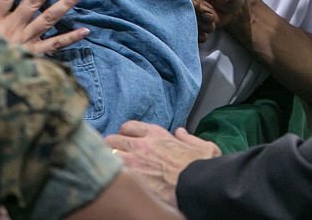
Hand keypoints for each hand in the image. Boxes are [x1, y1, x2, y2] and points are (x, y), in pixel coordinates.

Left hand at [104, 121, 220, 206]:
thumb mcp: (204, 147)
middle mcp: (141, 144)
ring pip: (108, 153)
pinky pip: (112, 171)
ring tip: (113, 168)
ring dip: (109, 160)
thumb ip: (189, 138)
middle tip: (115, 155)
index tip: (127, 141)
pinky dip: (112, 174)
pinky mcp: (131, 178)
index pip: (129, 126)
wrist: (197, 185)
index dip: (125, 133)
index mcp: (157, 134)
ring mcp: (134, 161)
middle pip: (112, 138)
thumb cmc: (201, 167)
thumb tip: (181, 133)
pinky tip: (117, 181)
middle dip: (112, 146)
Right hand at [178, 0, 253, 40]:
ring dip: (196, 23)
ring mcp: (181, 3)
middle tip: (209, 17)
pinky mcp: (183, 16)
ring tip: (212, 21)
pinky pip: (182, 27)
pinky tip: (206, 32)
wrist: (234, 8)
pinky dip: (195, 32)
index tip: (197, 4)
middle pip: (177, 1)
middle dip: (194, 12)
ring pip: (180, 15)